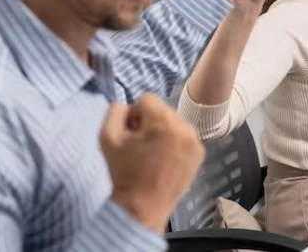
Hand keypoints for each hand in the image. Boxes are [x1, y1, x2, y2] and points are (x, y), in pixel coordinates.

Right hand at [100, 94, 204, 232]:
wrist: (143, 207)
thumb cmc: (124, 172)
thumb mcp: (107, 136)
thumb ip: (116, 110)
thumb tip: (130, 106)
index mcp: (164, 121)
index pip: (146, 99)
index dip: (134, 116)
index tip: (132, 136)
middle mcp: (185, 127)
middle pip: (162, 110)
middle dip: (149, 123)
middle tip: (141, 147)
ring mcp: (195, 141)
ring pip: (173, 122)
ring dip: (162, 132)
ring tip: (152, 155)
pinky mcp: (200, 153)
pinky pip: (184, 136)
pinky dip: (174, 144)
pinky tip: (164, 161)